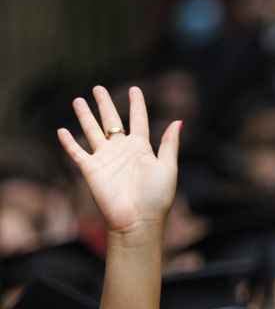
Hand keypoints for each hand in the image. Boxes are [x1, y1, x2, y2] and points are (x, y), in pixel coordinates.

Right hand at [58, 86, 178, 240]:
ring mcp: (105, 159)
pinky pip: (76, 152)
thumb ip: (170, 143)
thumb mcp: (168, 167)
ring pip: (92, 131)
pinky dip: (68, 142)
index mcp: (142, 149)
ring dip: (85, 116)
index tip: (134, 89)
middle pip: (111, 121)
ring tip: (78, 100)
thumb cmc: (157, 196)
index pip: (138, 120)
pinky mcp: (91, 169)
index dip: (136, 104)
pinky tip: (62, 130)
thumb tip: (179, 120)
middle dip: (105, 104)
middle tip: (98, 88)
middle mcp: (122, 151)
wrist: (138, 220)